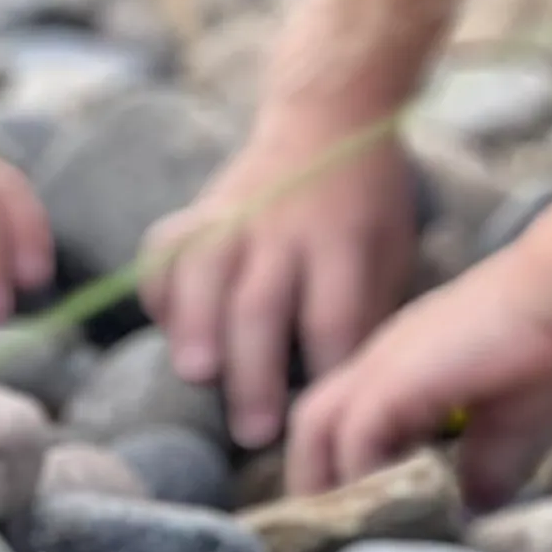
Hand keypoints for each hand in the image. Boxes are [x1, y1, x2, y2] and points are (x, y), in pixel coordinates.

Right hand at [142, 103, 417, 450]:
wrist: (330, 119)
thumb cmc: (368, 208)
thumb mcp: (393, 254)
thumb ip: (366, 315)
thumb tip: (344, 397)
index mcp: (344, 242)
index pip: (332, 317)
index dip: (325, 373)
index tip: (322, 421)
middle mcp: (285, 228)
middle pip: (261, 303)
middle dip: (254, 373)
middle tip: (253, 432)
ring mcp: (236, 213)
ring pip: (204, 270)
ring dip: (196, 325)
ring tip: (196, 375)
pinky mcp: (201, 207)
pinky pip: (167, 246)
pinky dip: (159, 285)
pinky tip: (166, 325)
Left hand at [285, 256, 551, 505]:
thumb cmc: (550, 351)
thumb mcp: (512, 430)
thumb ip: (484, 472)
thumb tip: (468, 515)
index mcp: (402, 372)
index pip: (345, 426)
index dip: (347, 474)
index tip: (363, 521)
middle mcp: (378, 364)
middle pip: (313, 425)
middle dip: (318, 481)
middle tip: (340, 534)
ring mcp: (381, 365)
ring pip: (315, 427)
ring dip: (328, 480)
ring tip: (353, 529)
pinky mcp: (393, 378)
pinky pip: (352, 436)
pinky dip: (361, 475)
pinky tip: (389, 509)